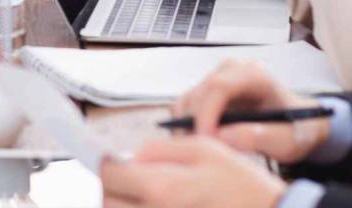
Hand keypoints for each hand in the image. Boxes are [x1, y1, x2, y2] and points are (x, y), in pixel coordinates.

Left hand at [101, 137, 286, 207]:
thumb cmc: (243, 186)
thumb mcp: (206, 150)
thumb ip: (161, 149)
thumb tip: (131, 156)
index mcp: (162, 187)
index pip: (110, 175)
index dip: (109, 164)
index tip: (116, 162)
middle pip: (108, 202)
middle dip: (114, 188)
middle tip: (129, 181)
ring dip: (122, 205)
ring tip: (144, 196)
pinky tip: (154, 205)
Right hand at [174, 60, 327, 162]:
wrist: (295, 125)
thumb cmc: (293, 129)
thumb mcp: (285, 140)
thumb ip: (259, 137)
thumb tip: (224, 137)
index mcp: (255, 75)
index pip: (220, 87)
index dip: (207, 114)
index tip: (206, 140)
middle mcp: (232, 70)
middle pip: (199, 93)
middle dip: (195, 124)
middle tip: (202, 152)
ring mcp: (217, 79)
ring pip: (188, 100)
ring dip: (187, 126)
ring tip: (203, 150)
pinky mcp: (207, 91)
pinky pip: (185, 107)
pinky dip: (185, 125)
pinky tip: (200, 142)